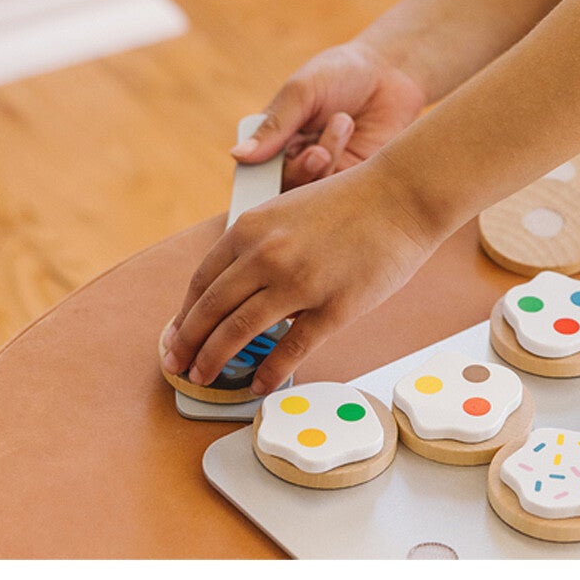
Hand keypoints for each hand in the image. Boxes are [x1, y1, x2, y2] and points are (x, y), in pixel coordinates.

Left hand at [159, 153, 435, 395]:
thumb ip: (260, 245)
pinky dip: (268, 373)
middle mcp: (267, 255)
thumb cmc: (353, 200)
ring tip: (205, 377)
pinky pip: (290, 350)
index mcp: (251, 228)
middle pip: (211, 311)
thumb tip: (237, 290)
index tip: (177, 335)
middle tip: (178, 365)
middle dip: (188, 345)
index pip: (202, 281)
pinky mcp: (333, 307)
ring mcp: (299, 283)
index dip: (185, 314)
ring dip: (214, 361)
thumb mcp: (288, 210)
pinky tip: (259, 385)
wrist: (402, 195)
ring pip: (239, 333)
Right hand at [231, 39, 427, 188]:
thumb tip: (236, 156)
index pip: (254, 175)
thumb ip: (274, 126)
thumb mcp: (302, 91)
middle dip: (300, 173)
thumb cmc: (340, 72)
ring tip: (343, 121)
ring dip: (326, 161)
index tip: (276, 168)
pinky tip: (351, 132)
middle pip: (282, 191)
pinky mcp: (354, 179)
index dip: (258, 181)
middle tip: (317, 152)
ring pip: (312, 192)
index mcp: (274, 141)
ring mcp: (326, 172)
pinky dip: (345, 169)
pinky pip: (341, 192)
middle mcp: (296, 161)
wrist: (390, 71)